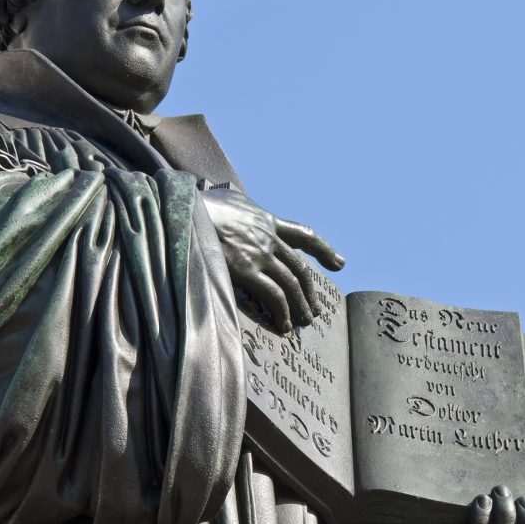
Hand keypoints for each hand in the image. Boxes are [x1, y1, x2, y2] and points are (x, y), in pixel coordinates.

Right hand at [200, 188, 344, 331]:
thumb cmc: (199, 204)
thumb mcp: (228, 198)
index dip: (323, 250)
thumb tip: (236, 208)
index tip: (339, 264)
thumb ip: (240, 208)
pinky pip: (274, 296)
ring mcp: (260, 255)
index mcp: (266, 219)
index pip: (303, 235)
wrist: (185, 208)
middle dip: (310, 291)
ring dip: (300, 306)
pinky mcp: (247, 271)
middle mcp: (269, 237)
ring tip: (303, 322)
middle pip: (300, 268)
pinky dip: (282, 312)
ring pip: (292, 284)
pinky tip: (283, 325)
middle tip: (315, 308)